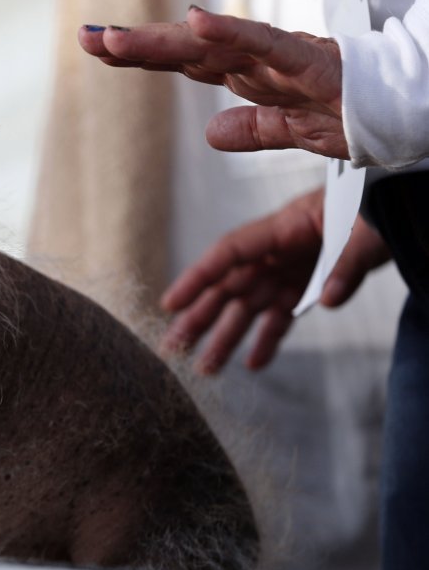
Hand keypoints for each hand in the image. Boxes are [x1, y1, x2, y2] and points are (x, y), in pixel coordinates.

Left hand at [79, 7, 347, 159]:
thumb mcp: (294, 132)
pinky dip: (232, 33)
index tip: (100, 47)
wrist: (411, 111)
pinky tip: (198, 22)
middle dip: (135, 45)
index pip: (188, 62)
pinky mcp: (312, 63)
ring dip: (163, 39)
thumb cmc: (358, 113)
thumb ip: (254, 130)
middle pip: (187, 51)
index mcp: (252, 77)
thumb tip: (210, 134)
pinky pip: (267, 45)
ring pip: (213, 46)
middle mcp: (258, 62)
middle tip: (87, 37)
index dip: (144, 54)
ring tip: (115, 37)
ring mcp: (282, 60)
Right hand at [160, 188, 389, 373]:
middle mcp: (277, 252)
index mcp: (283, 228)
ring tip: (204, 368)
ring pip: (249, 307)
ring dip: (225, 337)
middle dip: (199, 317)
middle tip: (172, 348)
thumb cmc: (378, 204)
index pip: (230, 253)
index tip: (171, 304)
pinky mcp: (307, 285)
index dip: (198, 278)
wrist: (397, 201)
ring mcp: (290, 270)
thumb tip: (325, 301)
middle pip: (229, 286)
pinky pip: (280, 316)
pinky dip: (266, 340)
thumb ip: (347, 263)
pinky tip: (253, 364)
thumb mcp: (367, 228)